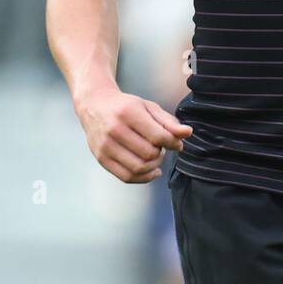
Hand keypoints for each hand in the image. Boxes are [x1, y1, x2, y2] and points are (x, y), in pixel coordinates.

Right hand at [75, 86, 192, 183]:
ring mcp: (105, 146)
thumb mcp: (148, 107)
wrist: (94, 106)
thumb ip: (169, 122)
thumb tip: (188, 133)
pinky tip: (151, 170)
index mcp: (128, 112)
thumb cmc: (125, 106)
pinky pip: (126, 177)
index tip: (176, 143)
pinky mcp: (101, 158)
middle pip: (149, 154)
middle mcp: (114, 129)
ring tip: (154, 157)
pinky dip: (143, 178)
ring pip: (138, 168)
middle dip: (161, 153)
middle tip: (161, 147)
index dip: (173, 143)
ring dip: (153, 166)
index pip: (158, 136)